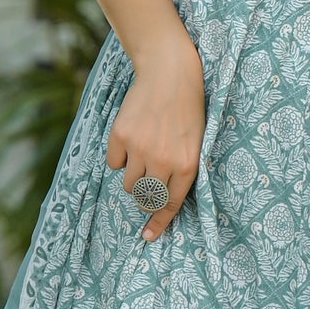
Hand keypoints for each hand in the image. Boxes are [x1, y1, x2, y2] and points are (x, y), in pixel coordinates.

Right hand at [106, 29, 205, 240]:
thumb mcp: (196, 142)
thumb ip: (182, 170)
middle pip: (145, 198)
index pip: (170, 204)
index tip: (148, 236)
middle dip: (144, 197)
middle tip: (147, 182)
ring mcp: (140, 149)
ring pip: (128, 183)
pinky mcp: (120, 136)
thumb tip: (159, 199)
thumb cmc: (187, 108)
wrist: (169, 72)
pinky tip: (131, 136)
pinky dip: (119, 156)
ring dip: (133, 175)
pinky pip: (113, 162)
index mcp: (187, 165)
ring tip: (143, 151)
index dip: (158, 223)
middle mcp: (163, 161)